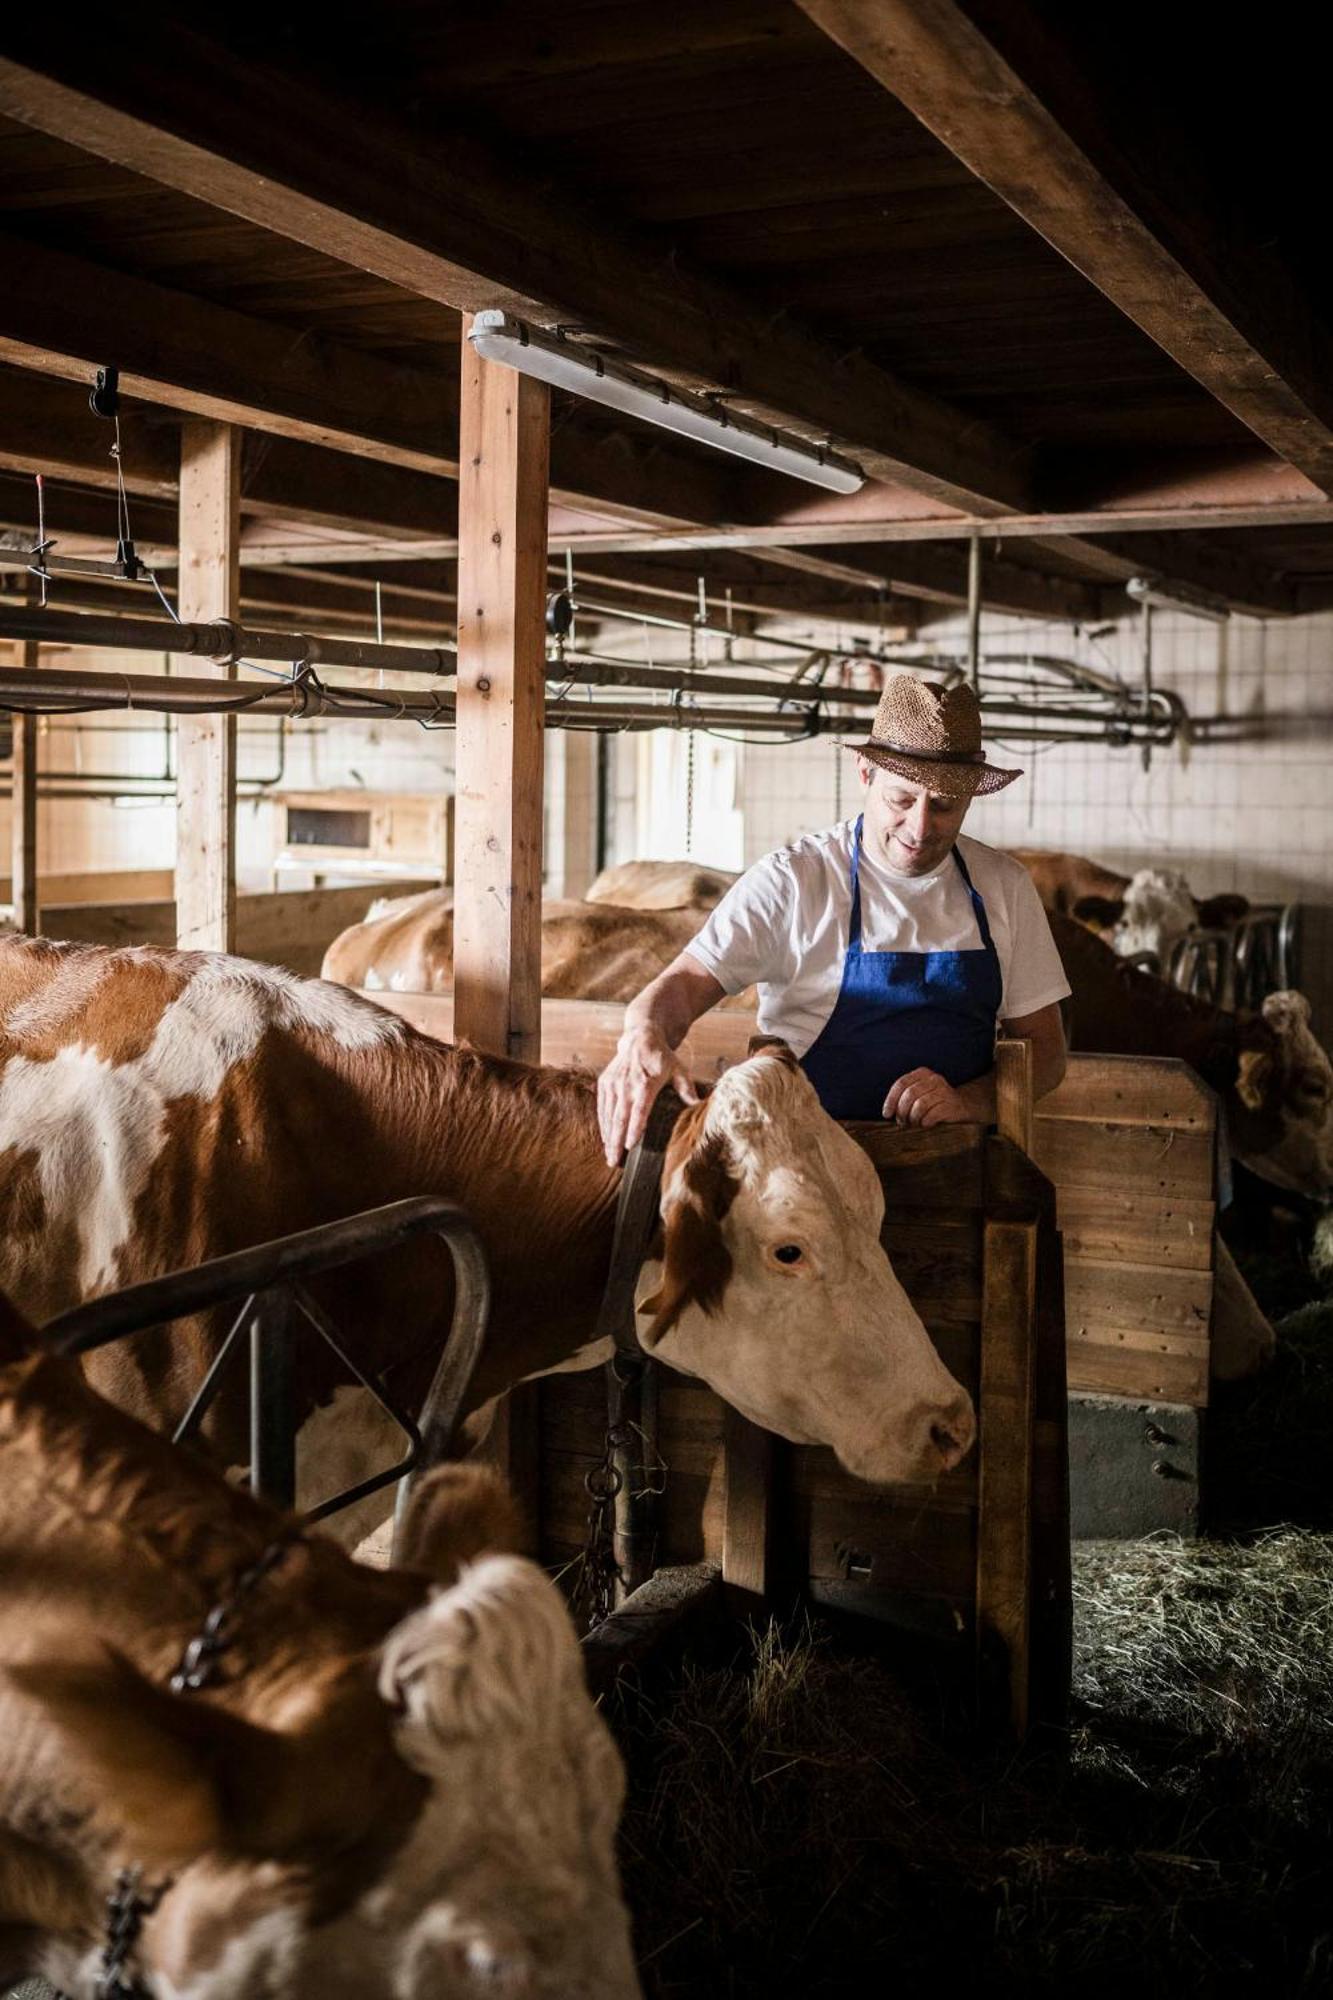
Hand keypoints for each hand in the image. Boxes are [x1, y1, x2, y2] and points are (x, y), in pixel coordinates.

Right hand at [598, 1024, 699, 1167]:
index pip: (639, 1110)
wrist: (640, 1038)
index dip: (634, 1128)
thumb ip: (686, 1088)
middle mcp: (626, 1084)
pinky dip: (603, 1123)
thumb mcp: (678, 1069)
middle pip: (620, 1117)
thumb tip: (698, 1104)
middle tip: (614, 1161)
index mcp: (646, 1083)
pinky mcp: (605, 1082)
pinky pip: (602, 1107)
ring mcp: (613, 1083)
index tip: (630, 1146)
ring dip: (608, 1136)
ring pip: (609, 1114)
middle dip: (616, 1141)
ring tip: (609, 1155)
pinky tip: (606, 1138)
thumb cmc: (661, 1057)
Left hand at [882, 1067, 971, 1127]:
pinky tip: (927, 1124)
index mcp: (922, 1073)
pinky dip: (925, 1122)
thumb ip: (904, 1097)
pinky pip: (931, 1115)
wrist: (964, 1107)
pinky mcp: (951, 1104)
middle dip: (902, 1112)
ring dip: (914, 1119)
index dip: (891, 1100)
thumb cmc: (935, 1103)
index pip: (900, 1084)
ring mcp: (944, 1091)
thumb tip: (888, 1113)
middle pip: (909, 1095)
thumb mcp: (919, 1094)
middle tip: (903, 1123)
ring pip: (919, 1105)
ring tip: (915, 1124)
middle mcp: (933, 1078)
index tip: (886, 1114)